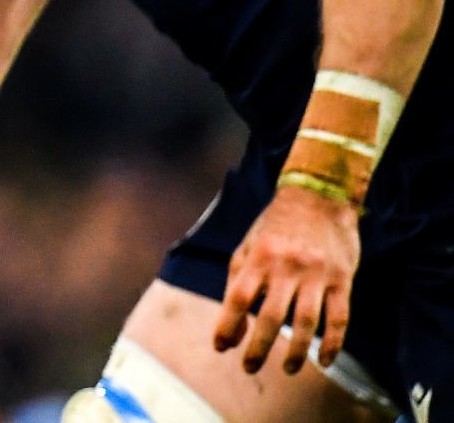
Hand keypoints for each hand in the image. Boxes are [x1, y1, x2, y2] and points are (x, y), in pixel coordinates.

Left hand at [212, 184, 359, 374]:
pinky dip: (332, 342)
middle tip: (249, 368)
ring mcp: (316, 274)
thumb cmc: (276, 225)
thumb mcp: (249, 245)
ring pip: (306, 321)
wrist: (319, 196)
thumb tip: (231, 324)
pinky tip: (324, 360)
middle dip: (258, 347)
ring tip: (286, 368)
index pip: (238, 298)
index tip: (221, 347)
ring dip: (296, 351)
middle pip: (271, 316)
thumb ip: (238, 281)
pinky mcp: (342, 279)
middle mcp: (286, 267)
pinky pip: (339, 317)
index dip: (227, 325)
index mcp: (258, 258)